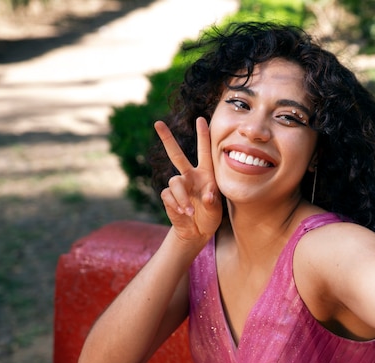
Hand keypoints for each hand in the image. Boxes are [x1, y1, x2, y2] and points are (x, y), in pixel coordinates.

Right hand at [154, 117, 222, 242]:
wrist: (197, 231)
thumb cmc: (210, 217)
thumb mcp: (216, 210)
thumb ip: (213, 201)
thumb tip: (207, 195)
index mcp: (205, 174)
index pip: (204, 152)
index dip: (203, 136)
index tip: (202, 119)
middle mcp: (190, 176)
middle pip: (176, 154)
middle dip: (167, 139)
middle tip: (158, 123)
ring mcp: (179, 186)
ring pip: (175, 182)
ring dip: (182, 197)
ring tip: (190, 210)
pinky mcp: (168, 196)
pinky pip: (169, 195)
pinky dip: (177, 204)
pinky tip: (184, 212)